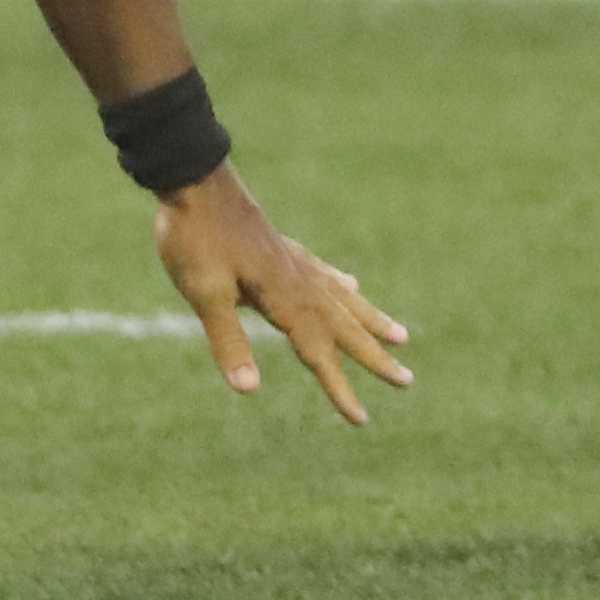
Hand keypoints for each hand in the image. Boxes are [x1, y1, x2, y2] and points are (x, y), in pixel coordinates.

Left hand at [152, 166, 412, 423]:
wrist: (192, 178)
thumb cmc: (194, 237)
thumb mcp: (203, 293)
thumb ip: (227, 341)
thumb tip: (249, 390)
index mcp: (283, 298)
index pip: (317, 353)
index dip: (338, 388)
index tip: (362, 420)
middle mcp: (298, 280)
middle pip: (342, 327)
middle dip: (373, 357)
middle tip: (407, 382)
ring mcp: (291, 260)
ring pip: (341, 299)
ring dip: (370, 321)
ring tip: (402, 336)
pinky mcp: (279, 245)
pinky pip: (322, 273)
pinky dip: (341, 285)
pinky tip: (352, 285)